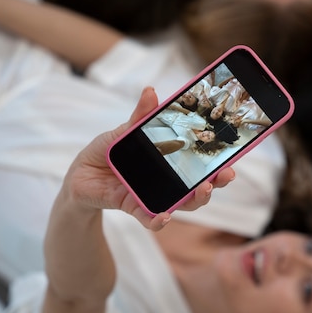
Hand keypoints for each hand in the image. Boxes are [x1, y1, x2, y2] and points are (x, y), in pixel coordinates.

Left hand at [62, 87, 235, 230]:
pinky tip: (164, 216)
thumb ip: (140, 116)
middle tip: (225, 175)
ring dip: (196, 199)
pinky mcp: (134, 208)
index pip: (200, 163)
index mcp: (169, 161)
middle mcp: (167, 181)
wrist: (79, 176)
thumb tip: (151, 91)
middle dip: (216, 183)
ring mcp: (153, 196)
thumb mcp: (123, 132)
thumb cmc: (107, 152)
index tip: (233, 157)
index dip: (218, 162)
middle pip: (199, 187)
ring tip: (202, 190)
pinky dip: (158, 220)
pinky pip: (150, 219)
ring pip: (182, 204)